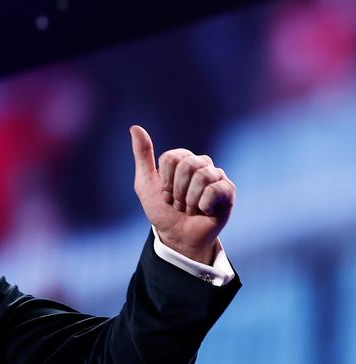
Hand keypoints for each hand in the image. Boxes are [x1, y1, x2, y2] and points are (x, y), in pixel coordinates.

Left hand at [130, 125, 234, 264]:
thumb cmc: (162, 210)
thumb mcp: (145, 184)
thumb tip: (135, 127)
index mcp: (182, 159)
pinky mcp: (228, 191)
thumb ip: (143, 155)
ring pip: (201, 176)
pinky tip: (204, 211)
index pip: (171, 157)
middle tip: (177, 204)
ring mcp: (216, 176)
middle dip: (176, 191)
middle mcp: (201, 163)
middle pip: (187, 164)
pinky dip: (203, 204)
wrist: (176, 236)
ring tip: (189, 209)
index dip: (165, 181)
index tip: (165, 195)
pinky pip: (215, 189)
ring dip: (189, 200)